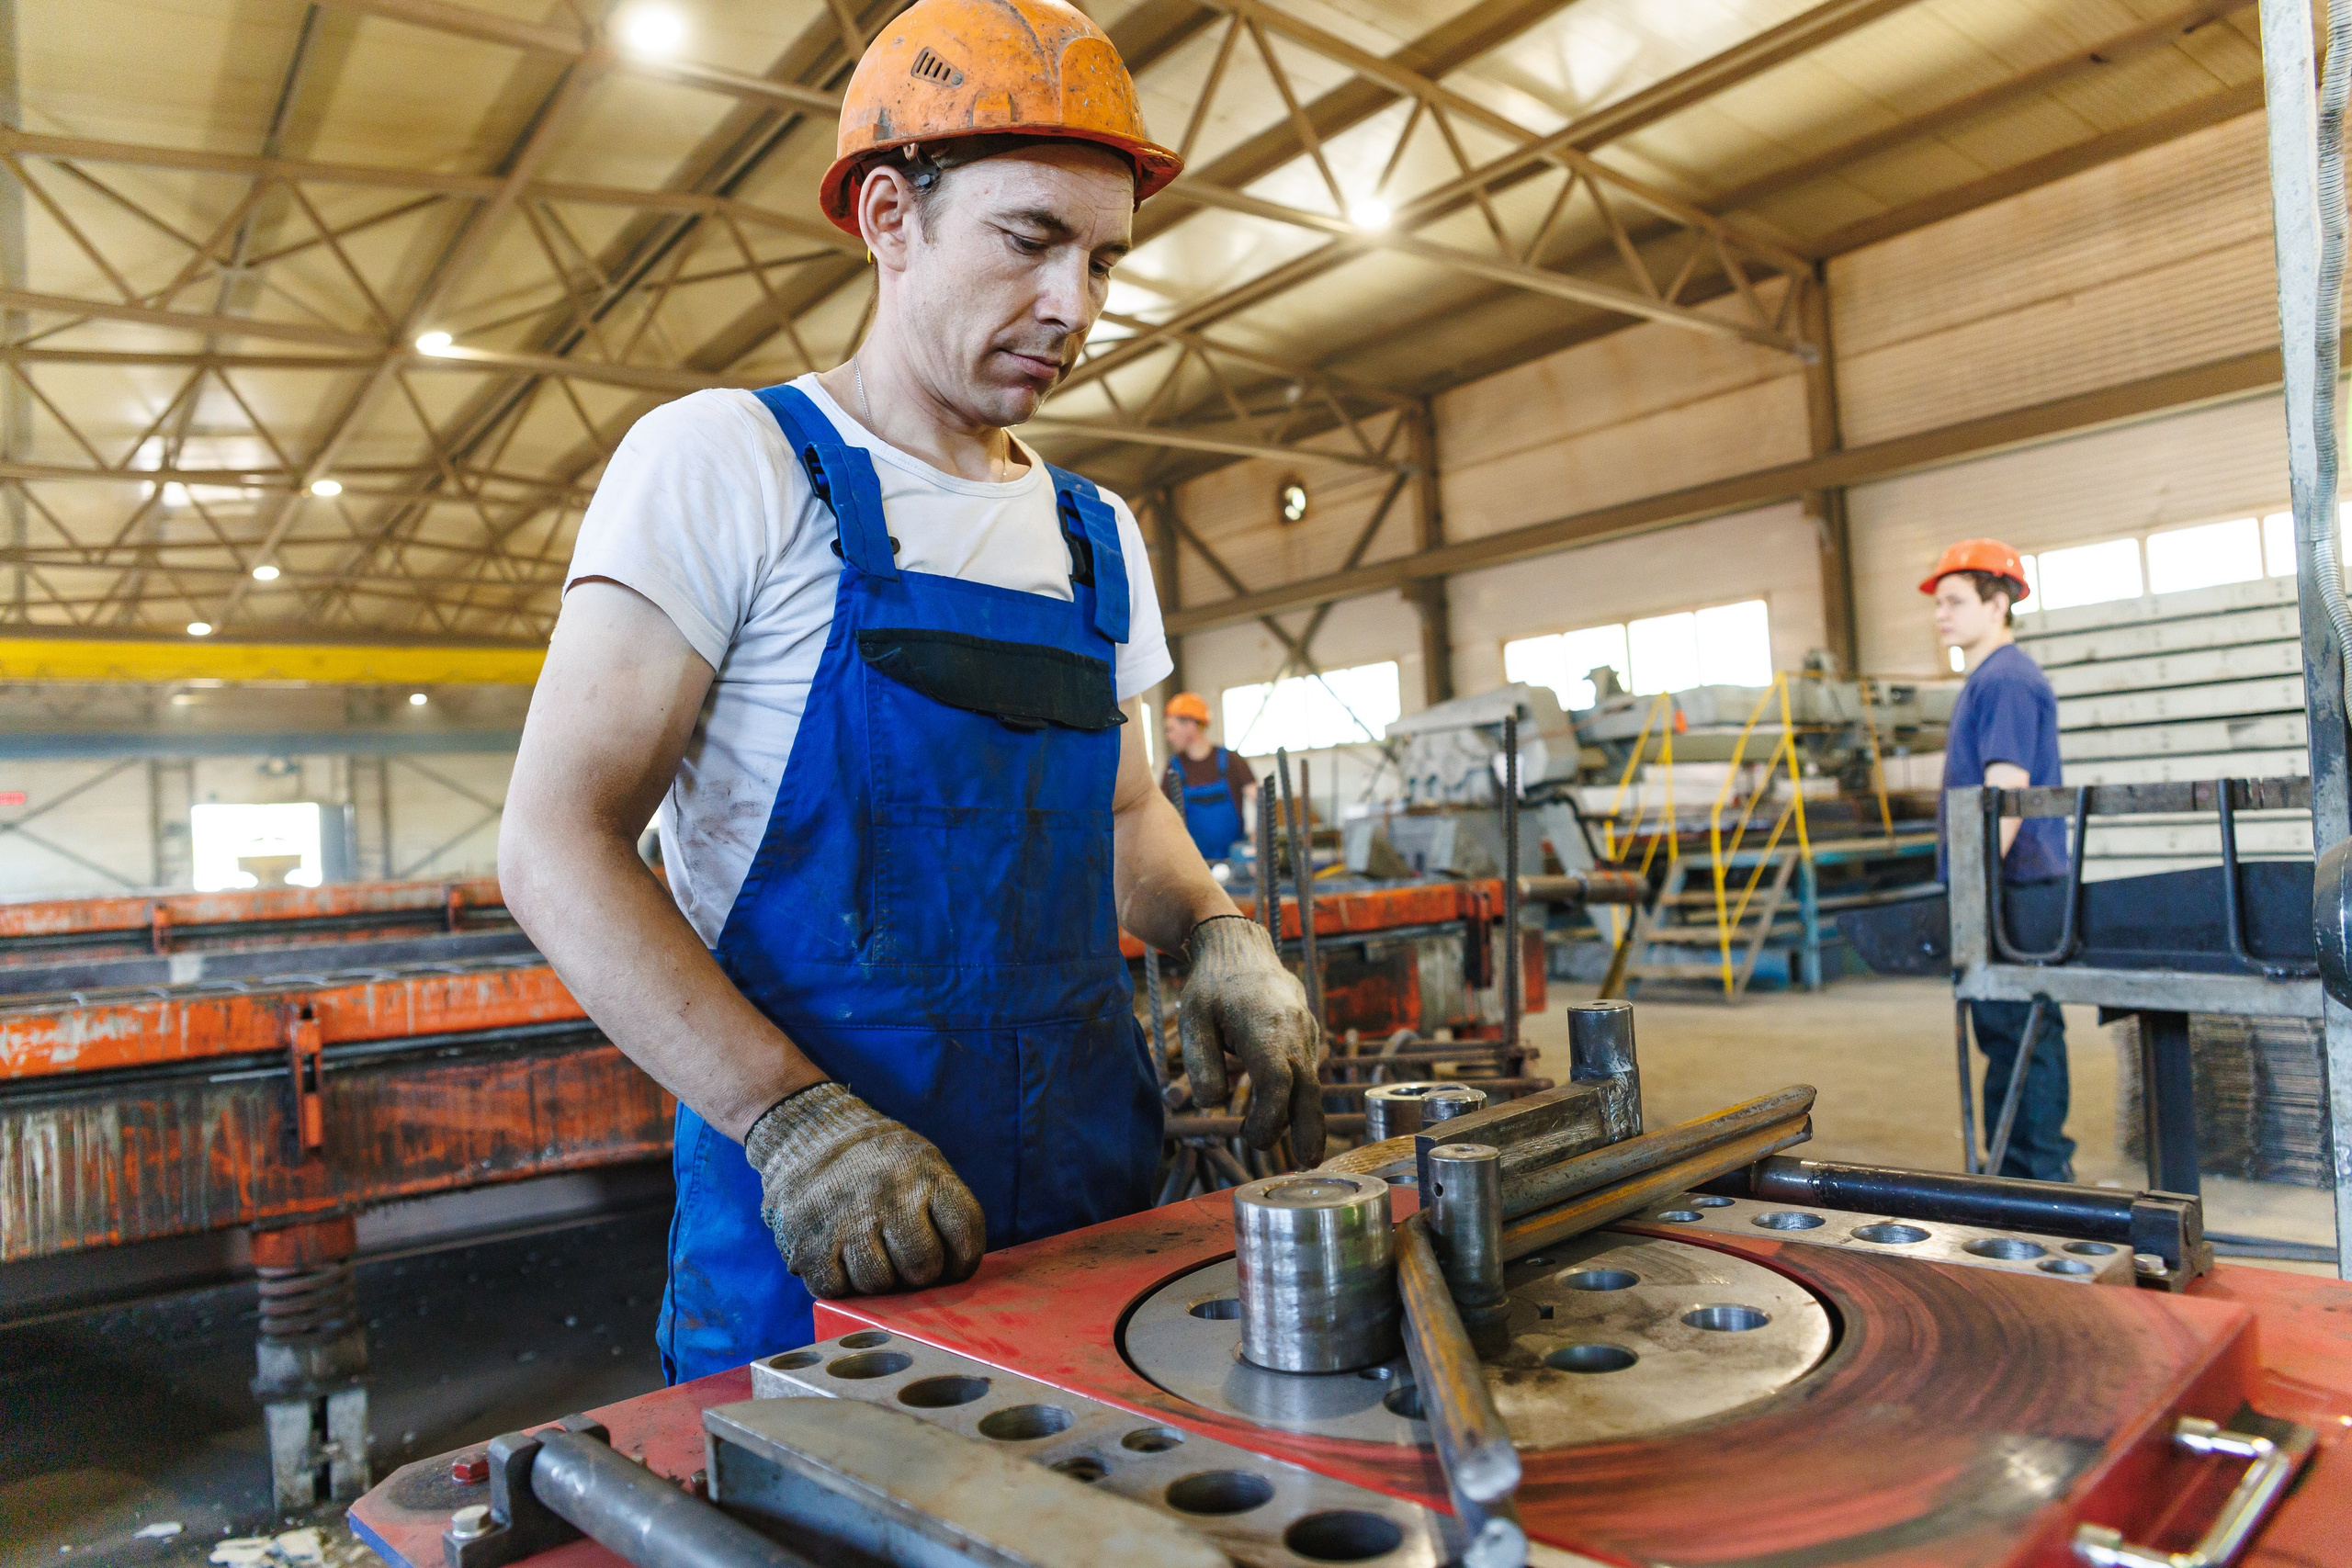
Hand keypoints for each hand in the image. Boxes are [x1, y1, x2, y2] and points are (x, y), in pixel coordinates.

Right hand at [744, 1083, 985, 1297]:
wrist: (810, 1137)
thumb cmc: (880, 1165)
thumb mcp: (923, 1163)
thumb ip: (944, 1208)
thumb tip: (956, 1273)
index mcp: (925, 1174)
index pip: (965, 1231)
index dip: (964, 1258)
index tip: (952, 1262)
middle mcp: (888, 1195)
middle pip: (922, 1266)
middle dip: (919, 1274)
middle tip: (906, 1260)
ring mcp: (846, 1220)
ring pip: (879, 1284)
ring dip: (877, 1278)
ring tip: (870, 1251)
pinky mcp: (808, 1246)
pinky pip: (836, 1289)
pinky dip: (839, 1281)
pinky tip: (839, 1255)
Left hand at [1179, 914, 1324, 1163]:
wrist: (1241, 947)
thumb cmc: (1211, 986)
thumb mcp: (1192, 1020)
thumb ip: (1200, 1063)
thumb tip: (1214, 1104)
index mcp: (1265, 1026)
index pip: (1278, 1082)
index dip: (1270, 1118)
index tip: (1251, 1138)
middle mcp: (1294, 1030)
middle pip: (1309, 1089)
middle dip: (1309, 1129)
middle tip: (1306, 1164)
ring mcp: (1306, 1031)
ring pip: (1312, 1083)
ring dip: (1301, 1117)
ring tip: (1285, 1147)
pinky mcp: (1307, 1034)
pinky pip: (1309, 1071)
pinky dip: (1301, 1098)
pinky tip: (1286, 1118)